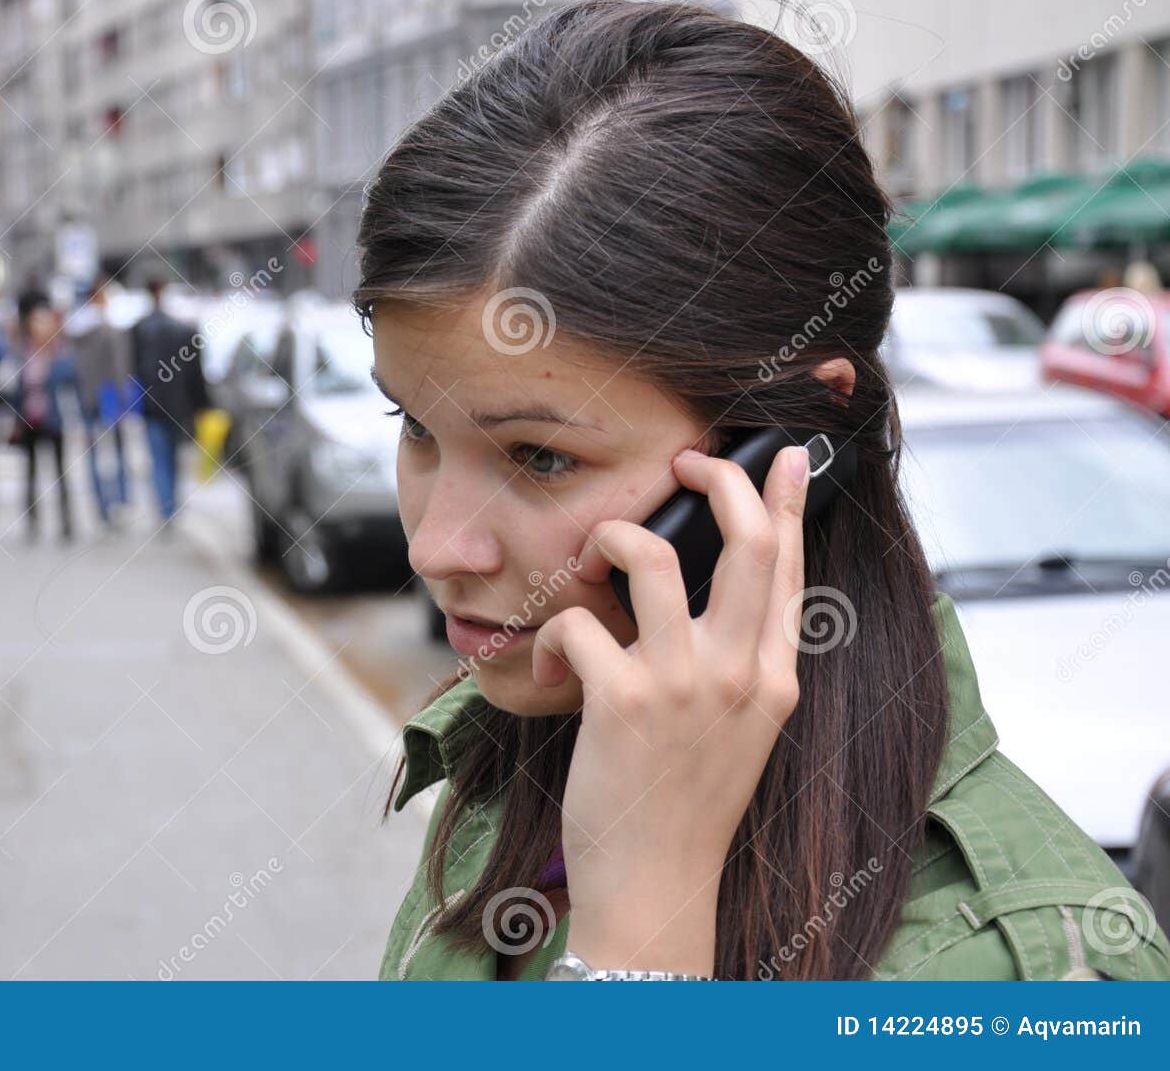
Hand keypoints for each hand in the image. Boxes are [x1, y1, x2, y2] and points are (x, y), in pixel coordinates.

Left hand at [531, 444, 810, 973]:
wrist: (657, 886)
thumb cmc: (686, 805)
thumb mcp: (740, 730)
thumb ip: (740, 665)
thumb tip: (715, 603)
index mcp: (774, 678)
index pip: (790, 569)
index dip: (787, 502)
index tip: (779, 456)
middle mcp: (740, 673)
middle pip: (748, 541)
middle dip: (718, 480)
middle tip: (685, 460)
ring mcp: (684, 685)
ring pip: (650, 557)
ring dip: (611, 537)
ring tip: (591, 558)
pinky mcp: (623, 701)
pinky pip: (578, 622)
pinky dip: (553, 629)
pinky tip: (551, 657)